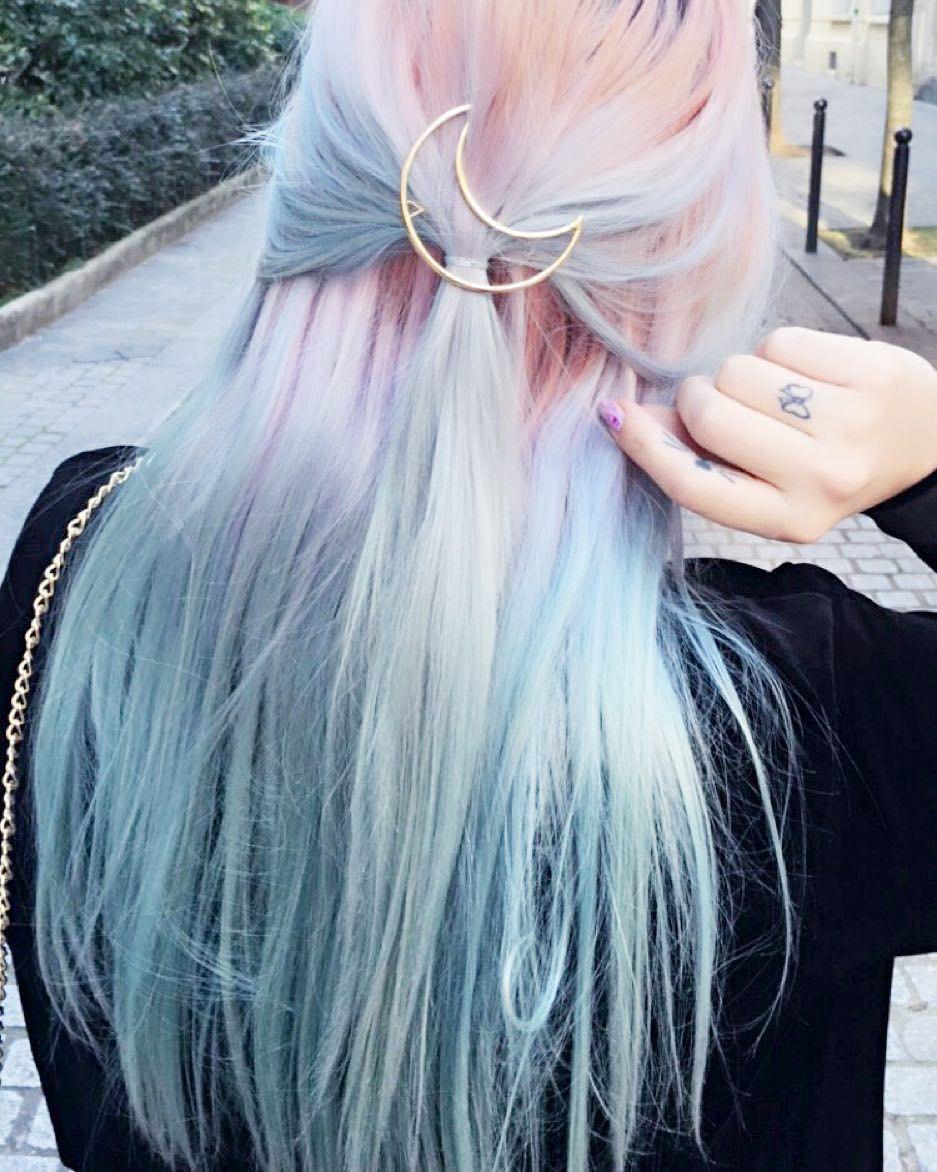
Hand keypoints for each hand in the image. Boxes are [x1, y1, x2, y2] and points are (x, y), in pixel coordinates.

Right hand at [597, 327, 936, 542]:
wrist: (922, 444)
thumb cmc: (822, 464)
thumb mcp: (766, 486)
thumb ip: (701, 460)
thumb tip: (625, 418)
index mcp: (788, 521)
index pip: (695, 485)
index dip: (644, 446)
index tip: (614, 414)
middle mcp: (821, 481)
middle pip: (710, 414)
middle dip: (698, 395)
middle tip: (718, 400)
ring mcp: (850, 425)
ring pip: (740, 370)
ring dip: (741, 372)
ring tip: (774, 392)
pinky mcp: (871, 374)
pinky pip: (780, 341)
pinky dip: (780, 350)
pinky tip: (806, 373)